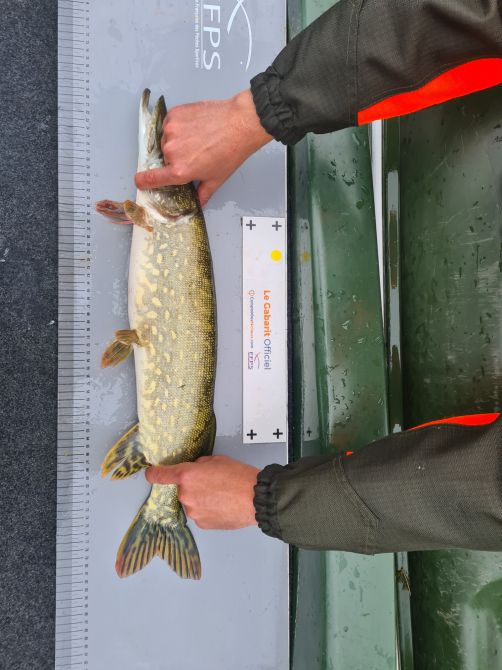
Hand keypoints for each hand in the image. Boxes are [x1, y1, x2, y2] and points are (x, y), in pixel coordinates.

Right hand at [135, 89, 272, 206]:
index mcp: (179, 171)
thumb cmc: (230, 152)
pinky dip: (178, 126)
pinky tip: (194, 128)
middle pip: (164, 158)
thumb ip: (202, 195)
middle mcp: (171, 151)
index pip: (151, 178)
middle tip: (194, 154)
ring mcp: (171, 130)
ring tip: (197, 139)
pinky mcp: (174, 115)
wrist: (240, 123)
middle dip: (175, 158)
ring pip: (166, 140)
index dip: (144, 181)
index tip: (141, 181)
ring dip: (176, 141)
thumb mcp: (216, 179)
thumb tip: (197, 204)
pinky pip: (169, 123)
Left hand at [145, 455, 259, 529]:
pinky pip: (200, 514)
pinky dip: (208, 510)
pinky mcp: (202, 524)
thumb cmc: (239, 476)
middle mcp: (185, 495)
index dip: (154, 474)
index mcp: (187, 476)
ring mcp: (193, 512)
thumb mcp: (217, 460)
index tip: (151, 474)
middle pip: (181, 490)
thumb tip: (196, 470)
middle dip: (193, 486)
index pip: (160, 475)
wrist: (255, 498)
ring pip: (191, 503)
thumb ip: (200, 465)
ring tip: (221, 495)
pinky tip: (222, 505)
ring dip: (200, 499)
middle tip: (212, 483)